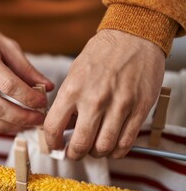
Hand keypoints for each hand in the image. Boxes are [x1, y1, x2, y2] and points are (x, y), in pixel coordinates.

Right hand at [0, 20, 53, 133]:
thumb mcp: (6, 45)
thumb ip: (26, 68)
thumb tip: (47, 87)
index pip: (8, 85)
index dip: (28, 97)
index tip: (42, 103)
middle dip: (21, 117)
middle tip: (38, 119)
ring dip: (9, 125)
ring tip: (26, 123)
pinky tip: (9, 123)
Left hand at [44, 29, 164, 158]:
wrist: (134, 36)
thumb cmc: (102, 54)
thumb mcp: (75, 73)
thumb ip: (69, 100)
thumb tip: (66, 126)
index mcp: (73, 89)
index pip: (53, 127)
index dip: (51, 142)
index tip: (55, 146)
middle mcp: (94, 100)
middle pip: (80, 144)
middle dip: (74, 154)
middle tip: (74, 153)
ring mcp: (118, 106)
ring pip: (103, 147)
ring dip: (96, 154)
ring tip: (94, 149)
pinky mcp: (139, 109)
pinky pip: (126, 142)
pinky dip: (116, 151)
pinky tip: (112, 148)